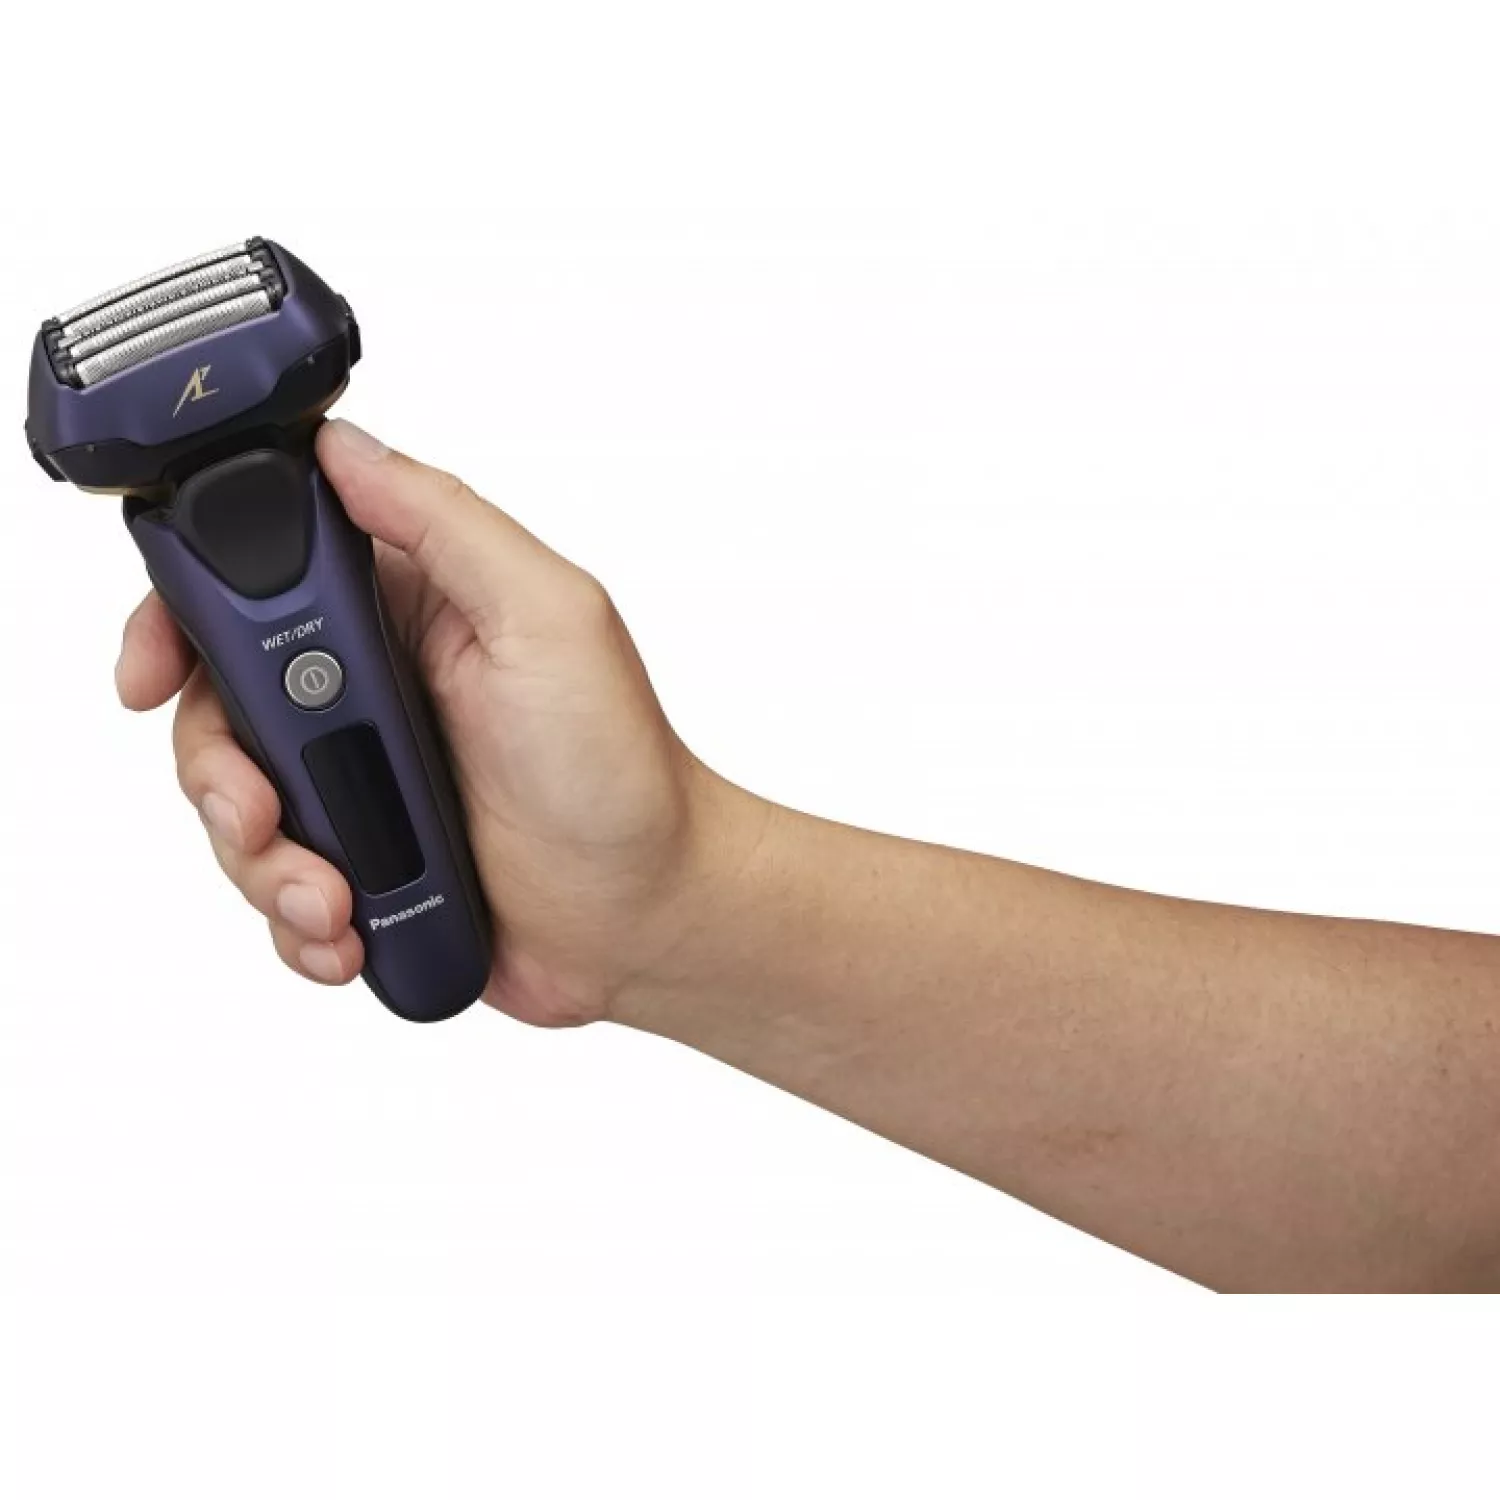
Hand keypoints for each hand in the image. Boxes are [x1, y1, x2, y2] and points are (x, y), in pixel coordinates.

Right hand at [115, 418, 736, 1025]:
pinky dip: (293, 920)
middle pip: (217, 704)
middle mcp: (369, 688)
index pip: (253, 576)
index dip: (179, 616)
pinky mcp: (362, 863)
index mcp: (404, 607)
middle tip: (261, 812)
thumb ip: (443, 523)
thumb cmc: (618, 768)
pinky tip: (347, 935)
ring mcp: (362, 781)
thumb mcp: (548, 616)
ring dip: (262, 862)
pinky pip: (275, 887)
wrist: (646, 913)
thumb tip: (340, 446)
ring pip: (235, 804)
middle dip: (218, 770)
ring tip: (334, 899)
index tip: (152, 672)